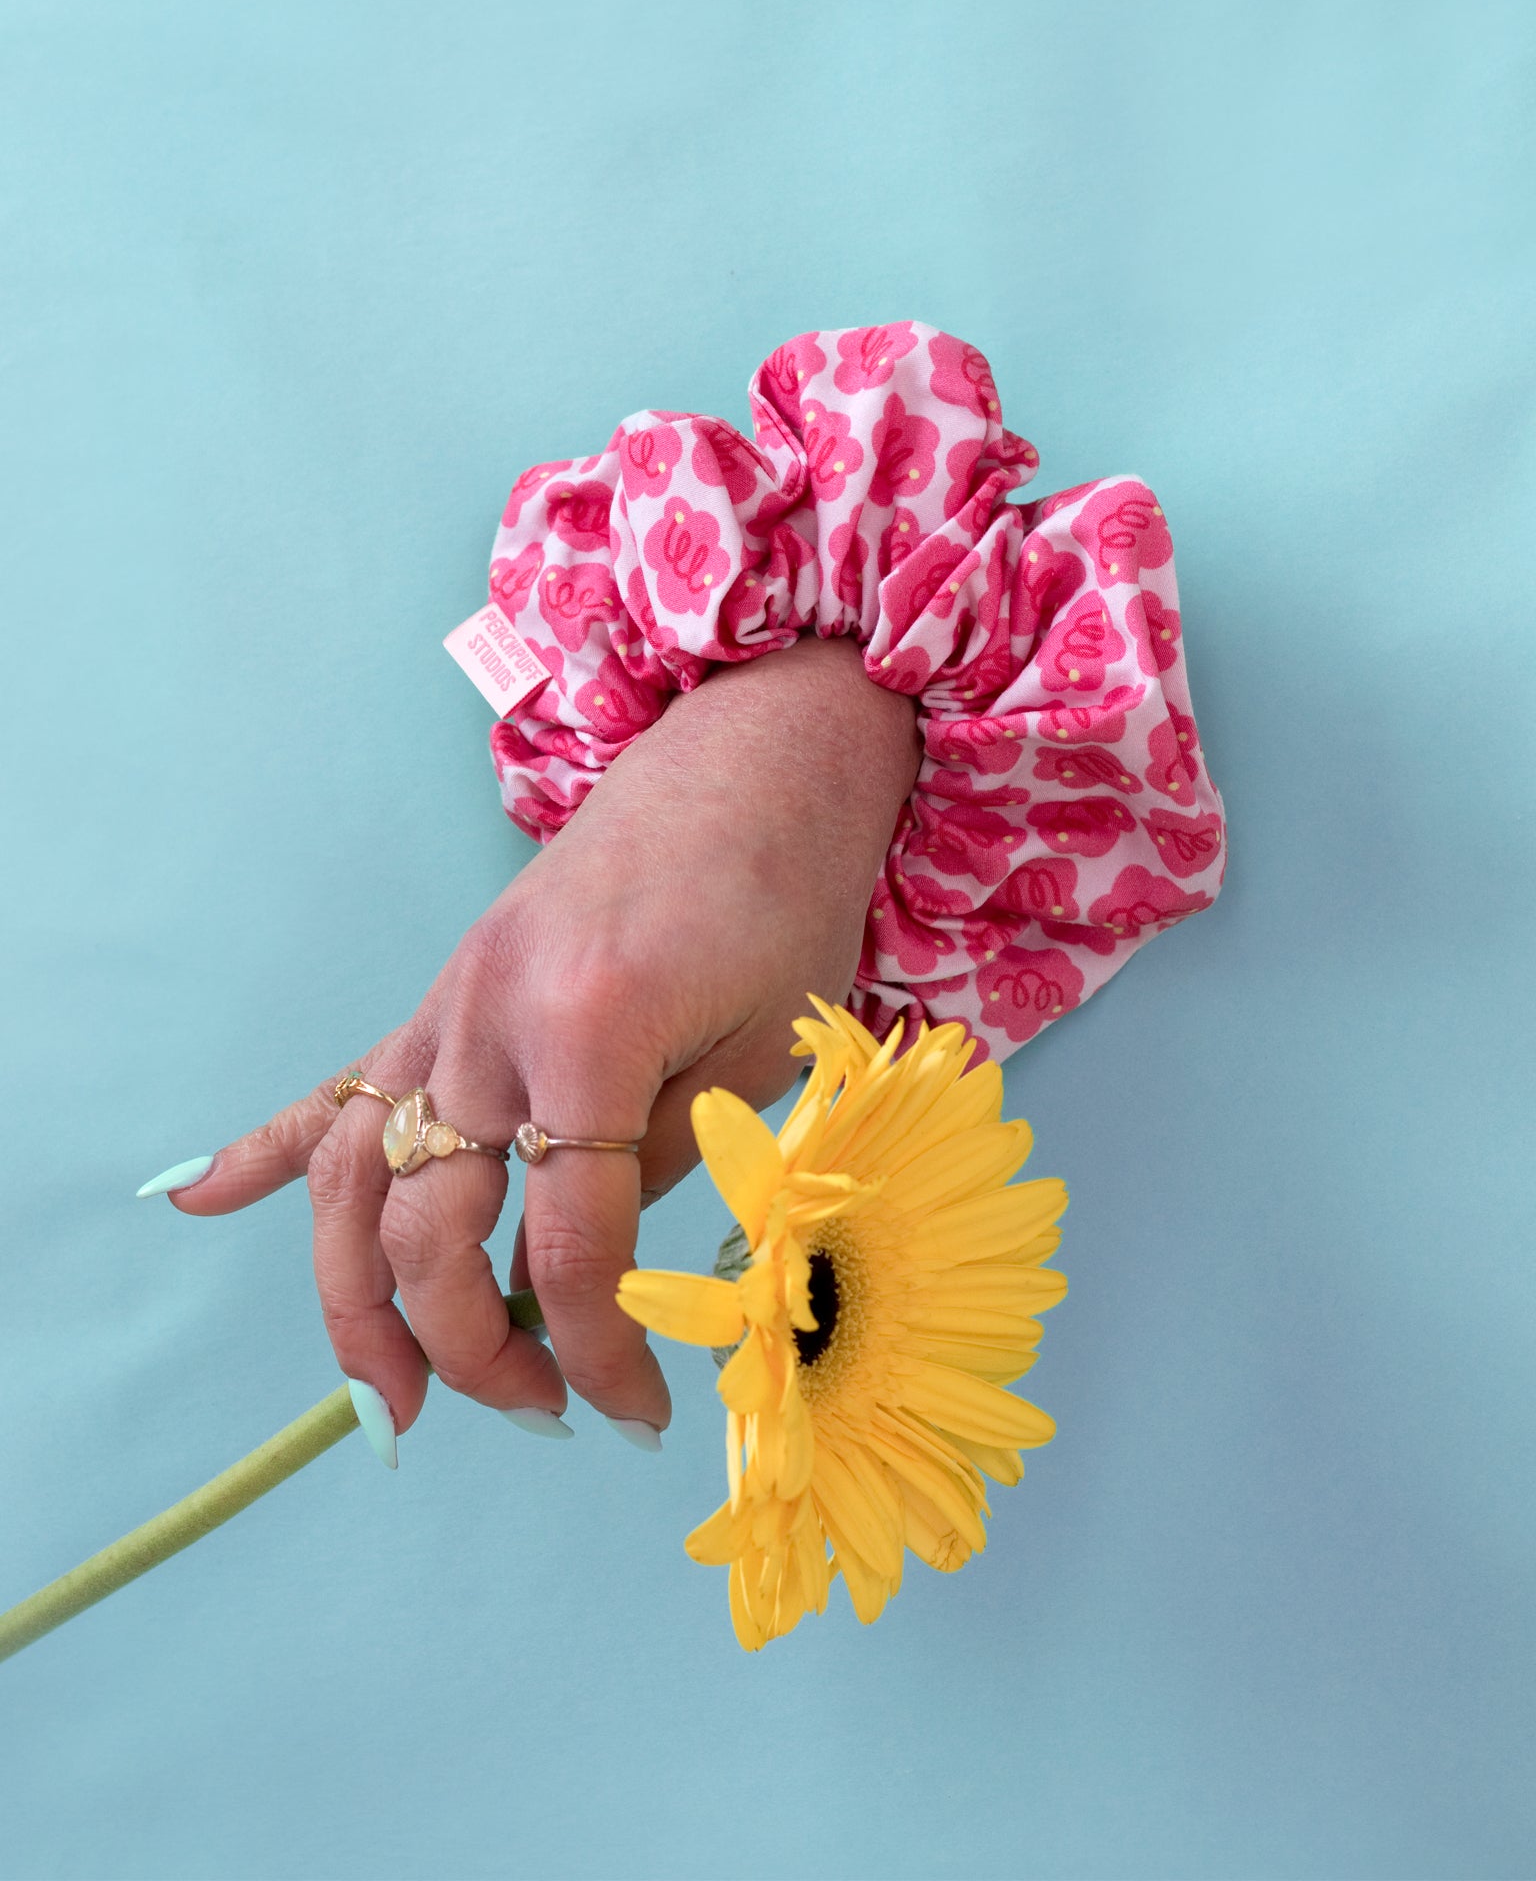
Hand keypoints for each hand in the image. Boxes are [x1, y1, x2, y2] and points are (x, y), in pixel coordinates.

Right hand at [163, 636, 919, 1448]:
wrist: (747, 764)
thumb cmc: (780, 897)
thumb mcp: (759, 1050)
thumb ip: (663, 1160)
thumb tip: (586, 1268)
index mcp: (588, 1034)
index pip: (571, 1242)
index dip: (600, 1346)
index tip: (634, 1411)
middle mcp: (490, 1022)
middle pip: (433, 1226)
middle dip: (473, 1346)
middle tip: (536, 1410)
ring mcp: (450, 1005)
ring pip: (357, 1175)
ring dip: (353, 1297)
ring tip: (379, 1394)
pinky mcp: (444, 994)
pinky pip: (340, 1083)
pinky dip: (267, 1146)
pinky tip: (200, 1198)